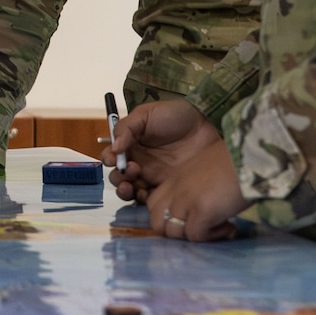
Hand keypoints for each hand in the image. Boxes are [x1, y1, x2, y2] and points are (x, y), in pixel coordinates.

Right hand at [104, 99, 220, 202]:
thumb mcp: (146, 114)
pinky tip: (146, 194)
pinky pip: (151, 199)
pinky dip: (143, 200)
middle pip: (119, 177)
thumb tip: (114, 148)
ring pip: (131, 190)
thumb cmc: (175, 115)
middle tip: (131, 171)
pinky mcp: (168, 188)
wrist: (206, 123)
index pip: (113, 157)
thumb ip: (126, 128)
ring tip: (131, 186)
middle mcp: (139, 162)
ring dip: (125, 191)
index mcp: (131, 145)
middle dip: (118, 177)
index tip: (113, 159)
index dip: (109, 160)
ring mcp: (153, 176)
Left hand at [144, 143, 244, 241]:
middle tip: (201, 228)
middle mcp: (175, 190)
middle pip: (157, 223)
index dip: (167, 217)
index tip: (189, 218)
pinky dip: (212, 236)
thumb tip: (200, 204)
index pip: (153, 205)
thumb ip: (193, 186)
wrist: (250, 157)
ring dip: (196, 235)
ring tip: (219, 226)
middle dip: (177, 232)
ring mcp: (186, 201)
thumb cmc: (234, 160)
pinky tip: (229, 226)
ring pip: (174, 233)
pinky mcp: (201, 211)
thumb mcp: (203, 170)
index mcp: (174, 179)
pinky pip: (196, 236)